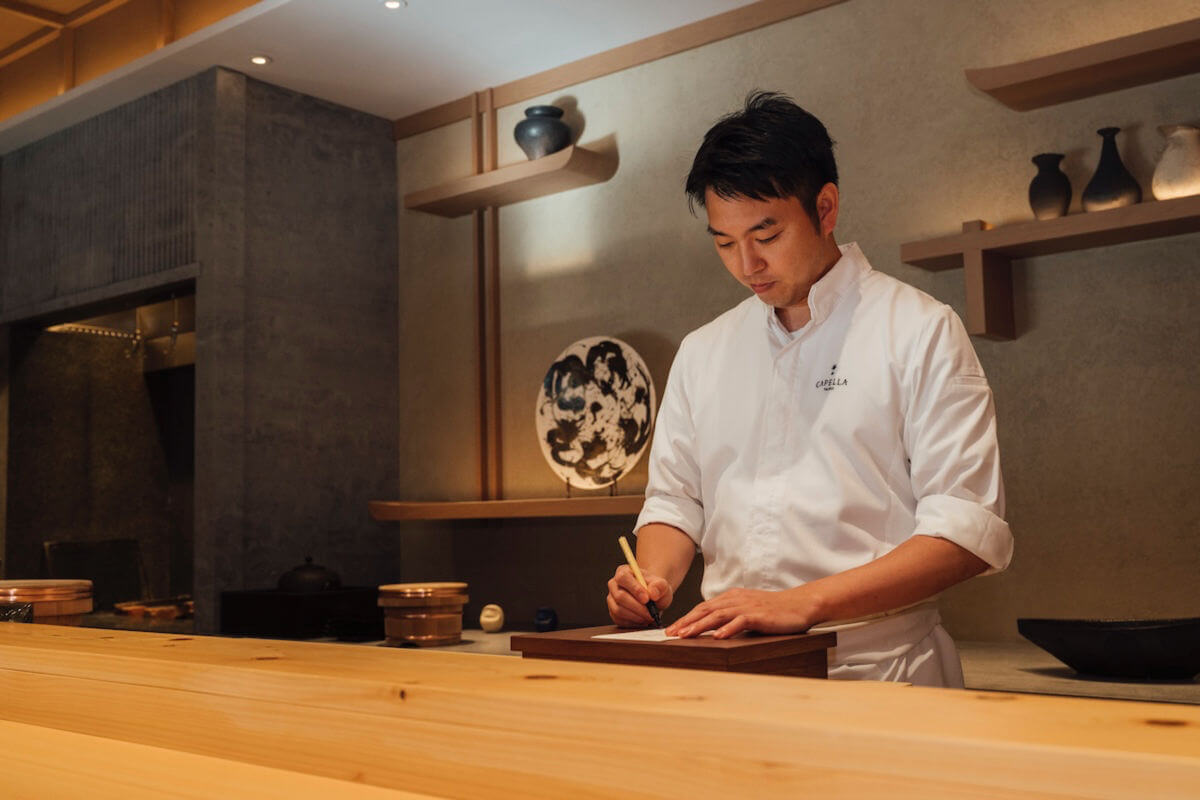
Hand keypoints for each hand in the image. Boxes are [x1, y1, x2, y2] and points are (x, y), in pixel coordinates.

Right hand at [606, 565, 672, 626]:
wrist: (653, 600)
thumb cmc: (655, 589)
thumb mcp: (662, 585)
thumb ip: (660, 586)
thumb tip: (652, 593)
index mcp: (623, 572)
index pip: (623, 578)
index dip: (634, 589)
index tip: (647, 599)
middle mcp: (614, 584)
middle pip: (619, 596)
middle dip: (637, 607)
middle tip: (650, 613)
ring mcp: (611, 599)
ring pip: (618, 610)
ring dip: (635, 616)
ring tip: (648, 617)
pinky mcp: (613, 612)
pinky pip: (619, 620)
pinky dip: (632, 623)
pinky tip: (642, 620)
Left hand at [664, 587, 818, 638]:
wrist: (800, 604)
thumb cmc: (775, 610)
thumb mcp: (748, 610)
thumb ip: (731, 616)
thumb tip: (713, 630)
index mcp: (731, 598)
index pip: (703, 608)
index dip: (686, 618)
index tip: (672, 629)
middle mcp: (736, 600)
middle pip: (705, 610)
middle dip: (686, 622)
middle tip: (670, 634)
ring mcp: (747, 606)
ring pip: (718, 615)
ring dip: (700, 625)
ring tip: (686, 635)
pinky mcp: (760, 615)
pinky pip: (741, 621)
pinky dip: (728, 628)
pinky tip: (718, 636)